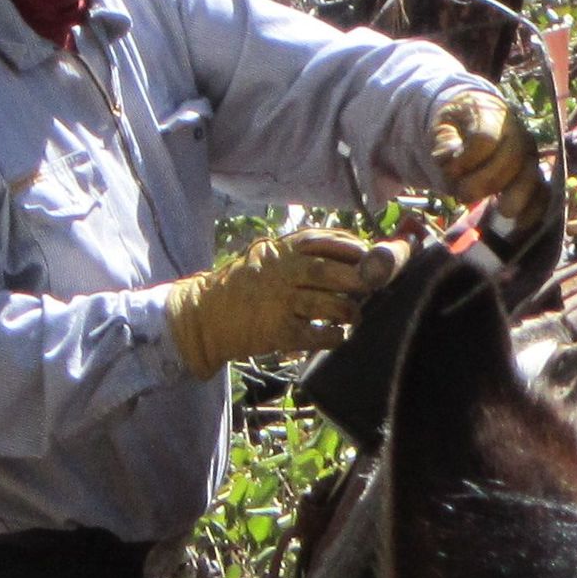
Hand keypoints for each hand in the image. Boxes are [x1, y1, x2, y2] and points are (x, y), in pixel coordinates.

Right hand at [164, 229, 402, 376]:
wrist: (204, 315)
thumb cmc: (247, 286)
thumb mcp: (270, 257)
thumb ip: (305, 254)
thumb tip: (358, 254)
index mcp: (282, 249)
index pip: (327, 241)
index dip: (356, 249)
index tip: (373, 257)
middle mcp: (281, 271)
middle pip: (330, 271)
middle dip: (359, 280)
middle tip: (373, 288)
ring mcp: (278, 301)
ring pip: (328, 304)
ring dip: (350, 311)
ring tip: (353, 316)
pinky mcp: (277, 331)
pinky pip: (317, 335)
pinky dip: (334, 336)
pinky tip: (336, 335)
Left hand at [431, 84, 548, 229]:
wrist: (473, 128)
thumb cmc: (456, 130)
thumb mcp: (441, 128)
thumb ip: (442, 141)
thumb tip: (449, 156)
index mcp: (492, 116)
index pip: (484, 138)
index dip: (465, 160)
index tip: (448, 171)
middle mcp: (518, 134)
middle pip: (511, 159)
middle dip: (485, 182)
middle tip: (462, 196)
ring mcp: (529, 157)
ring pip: (531, 176)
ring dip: (516, 198)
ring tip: (500, 212)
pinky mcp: (535, 177)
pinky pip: (543, 194)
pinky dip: (535, 211)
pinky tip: (520, 224)